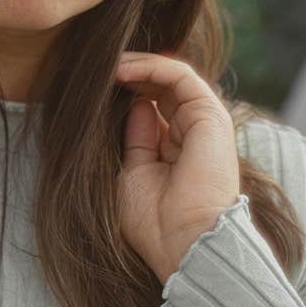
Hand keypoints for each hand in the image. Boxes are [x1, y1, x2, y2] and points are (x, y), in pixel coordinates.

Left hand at [114, 51, 241, 282]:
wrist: (182, 242)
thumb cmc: (154, 222)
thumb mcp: (132, 172)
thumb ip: (135, 138)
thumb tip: (137, 105)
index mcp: (176, 150)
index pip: (153, 106)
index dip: (126, 91)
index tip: (95, 86)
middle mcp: (193, 134)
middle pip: (162, 88)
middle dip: (131, 74)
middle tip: (99, 67)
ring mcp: (203, 123)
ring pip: (172, 77)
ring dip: (138, 65)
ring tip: (108, 64)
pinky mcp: (210, 116)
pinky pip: (181, 76)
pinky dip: (152, 66)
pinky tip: (123, 69)